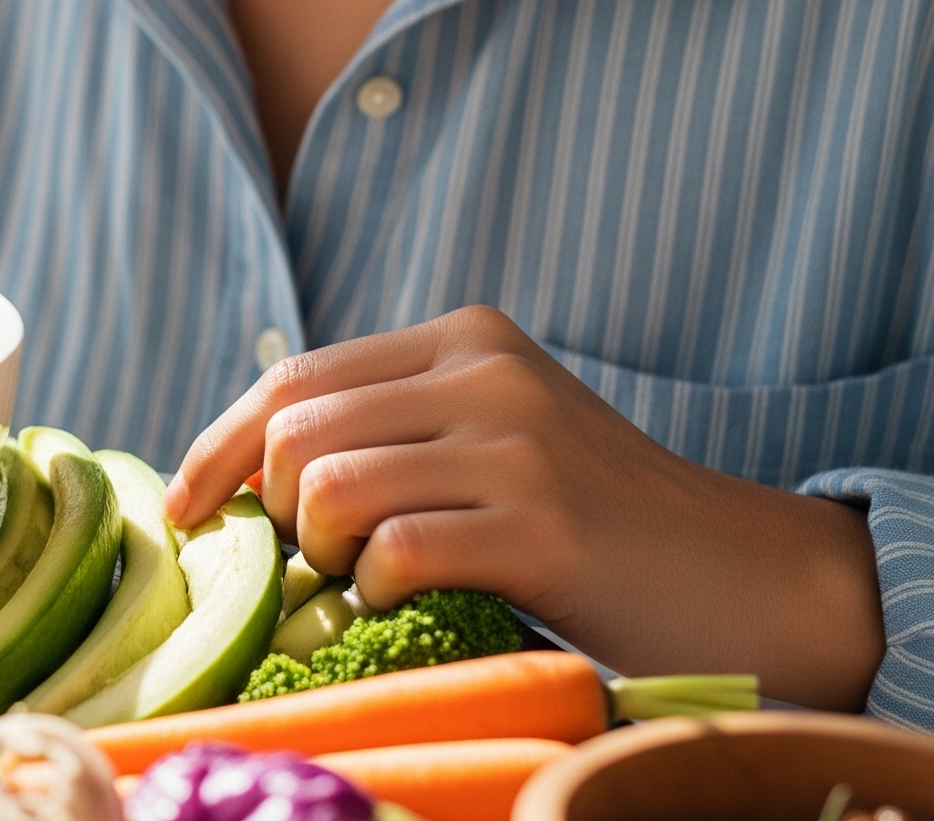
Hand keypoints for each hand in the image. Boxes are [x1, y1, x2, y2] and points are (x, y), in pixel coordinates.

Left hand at [165, 306, 886, 710]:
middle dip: (273, 512)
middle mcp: (484, 369)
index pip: (291, 378)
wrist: (748, 577)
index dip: (218, 448)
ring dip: (327, 556)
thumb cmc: (600, 526)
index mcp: (464, 335)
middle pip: (293, 432)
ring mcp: (516, 441)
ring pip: (327, 489)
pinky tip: (420, 598)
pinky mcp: (541, 522)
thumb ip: (394, 428)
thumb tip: (242, 472)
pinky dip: (380, 591)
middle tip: (318, 562)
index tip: (185, 510)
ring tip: (377, 579)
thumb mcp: (495, 437)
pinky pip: (392, 552)